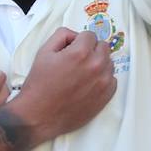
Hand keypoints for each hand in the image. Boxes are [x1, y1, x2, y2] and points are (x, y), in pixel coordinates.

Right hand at [12, 28, 116, 142]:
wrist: (39, 115)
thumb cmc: (39, 84)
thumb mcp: (44, 52)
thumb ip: (62, 35)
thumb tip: (76, 35)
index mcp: (81, 53)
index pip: (90, 35)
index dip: (79, 41)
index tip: (72, 50)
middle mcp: (96, 65)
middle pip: (103, 46)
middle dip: (91, 50)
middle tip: (77, 61)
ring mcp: (103, 82)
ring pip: (109, 62)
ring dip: (98, 64)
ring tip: (81, 74)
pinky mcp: (107, 95)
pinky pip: (112, 79)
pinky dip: (102, 79)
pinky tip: (87, 85)